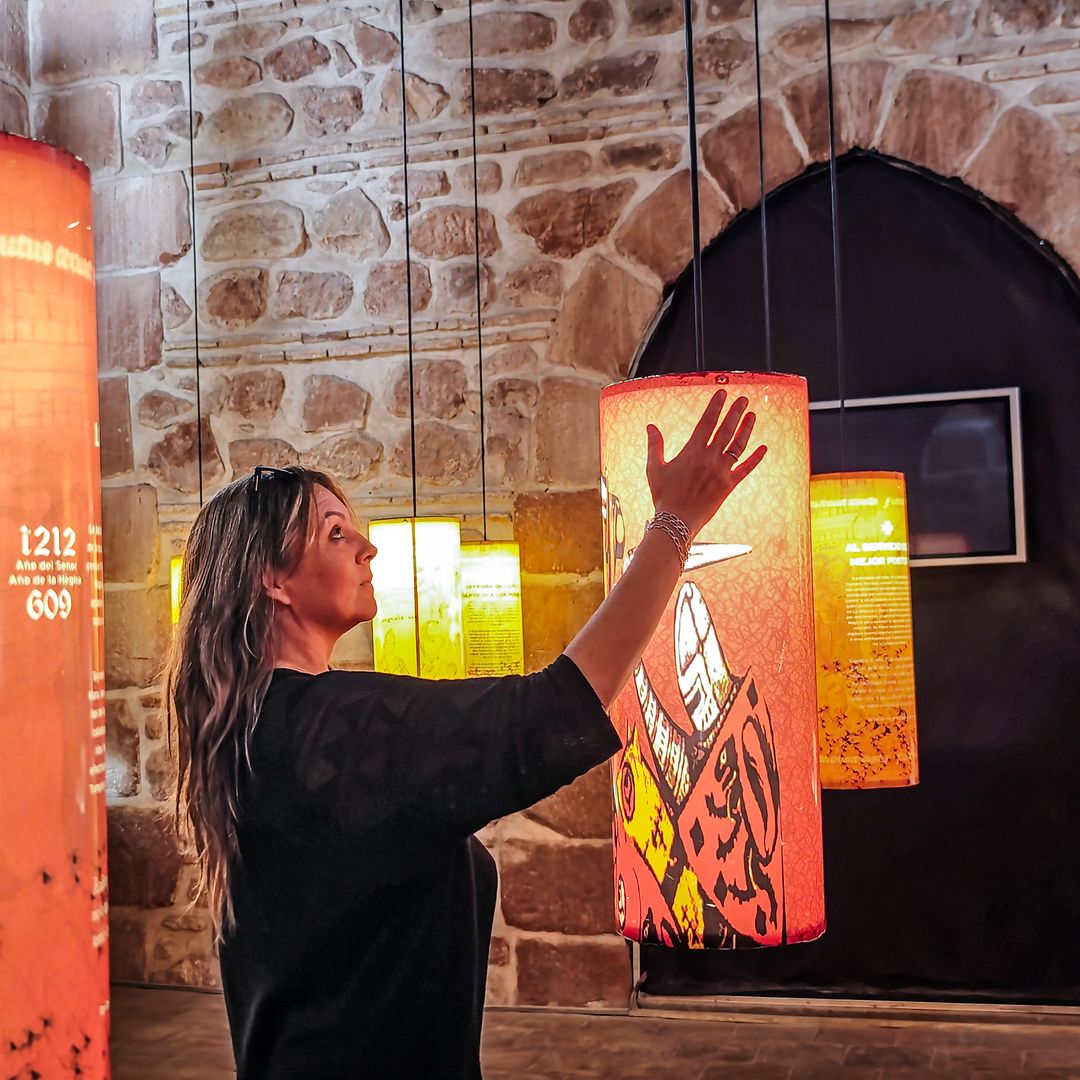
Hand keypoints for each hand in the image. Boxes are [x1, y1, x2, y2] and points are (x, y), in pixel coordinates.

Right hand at [645, 389, 766, 537]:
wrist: (676, 520)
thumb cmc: (663, 495)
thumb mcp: (655, 468)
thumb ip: (655, 445)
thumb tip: (650, 427)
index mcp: (692, 451)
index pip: (707, 422)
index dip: (716, 406)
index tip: (722, 394)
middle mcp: (710, 458)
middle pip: (726, 429)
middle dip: (735, 412)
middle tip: (743, 399)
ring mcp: (722, 471)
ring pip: (738, 445)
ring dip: (746, 428)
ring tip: (752, 415)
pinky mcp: (729, 485)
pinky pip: (746, 469)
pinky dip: (756, 458)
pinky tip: (763, 448)